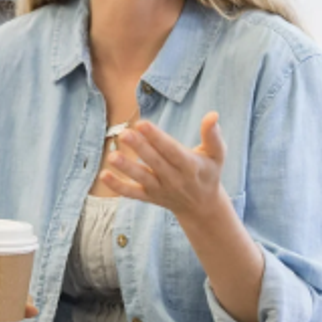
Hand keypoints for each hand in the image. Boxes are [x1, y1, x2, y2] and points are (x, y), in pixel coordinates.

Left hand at [100, 112, 226, 224]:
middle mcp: (175, 179)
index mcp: (191, 166)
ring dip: (127, 168)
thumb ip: (213, 135)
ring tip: (112, 156)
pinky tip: (104, 175)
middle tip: (124, 133)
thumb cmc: (208, 173)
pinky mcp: (150, 197)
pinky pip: (132, 193)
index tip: (142, 124)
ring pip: (142, 179)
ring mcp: (161, 190)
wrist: (202, 207)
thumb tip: (213, 115)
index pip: (172, 151)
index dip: (157, 138)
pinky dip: (118, 186)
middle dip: (139, 148)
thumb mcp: (217, 155)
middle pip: (155, 162)